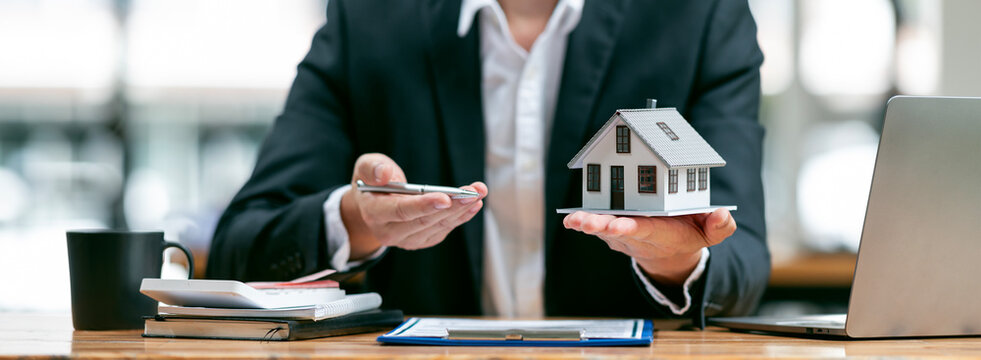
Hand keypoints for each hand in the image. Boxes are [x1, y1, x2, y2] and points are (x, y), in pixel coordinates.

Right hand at [340, 153, 486, 259]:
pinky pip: (443, 230)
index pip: (400, 211)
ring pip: (437, 227)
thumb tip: (385, 175)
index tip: (445, 198)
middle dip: (452, 205)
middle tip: (473, 192)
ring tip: (479, 193)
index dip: (423, 205)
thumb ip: (373, 168)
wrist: (371, 205)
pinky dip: (460, 218)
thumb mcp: (366, 166)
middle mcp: (389, 232)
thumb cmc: (372, 181)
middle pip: (424, 221)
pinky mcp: (420, 241)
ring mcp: (406, 240)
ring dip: (461, 211)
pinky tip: (473, 205)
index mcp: (374, 213)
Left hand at [563, 209, 735, 285]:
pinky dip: (584, 221)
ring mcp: (622, 233)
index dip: (630, 227)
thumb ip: (720, 226)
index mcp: (662, 233)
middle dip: (602, 227)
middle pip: (618, 231)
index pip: (645, 229)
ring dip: (588, 225)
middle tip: (586, 223)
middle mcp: (638, 235)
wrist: (670, 252)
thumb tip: (722, 214)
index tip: (617, 224)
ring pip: (603, 229)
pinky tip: (570, 218)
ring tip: (574, 221)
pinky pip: (597, 224)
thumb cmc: (689, 234)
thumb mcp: (711, 233)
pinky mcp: (612, 228)